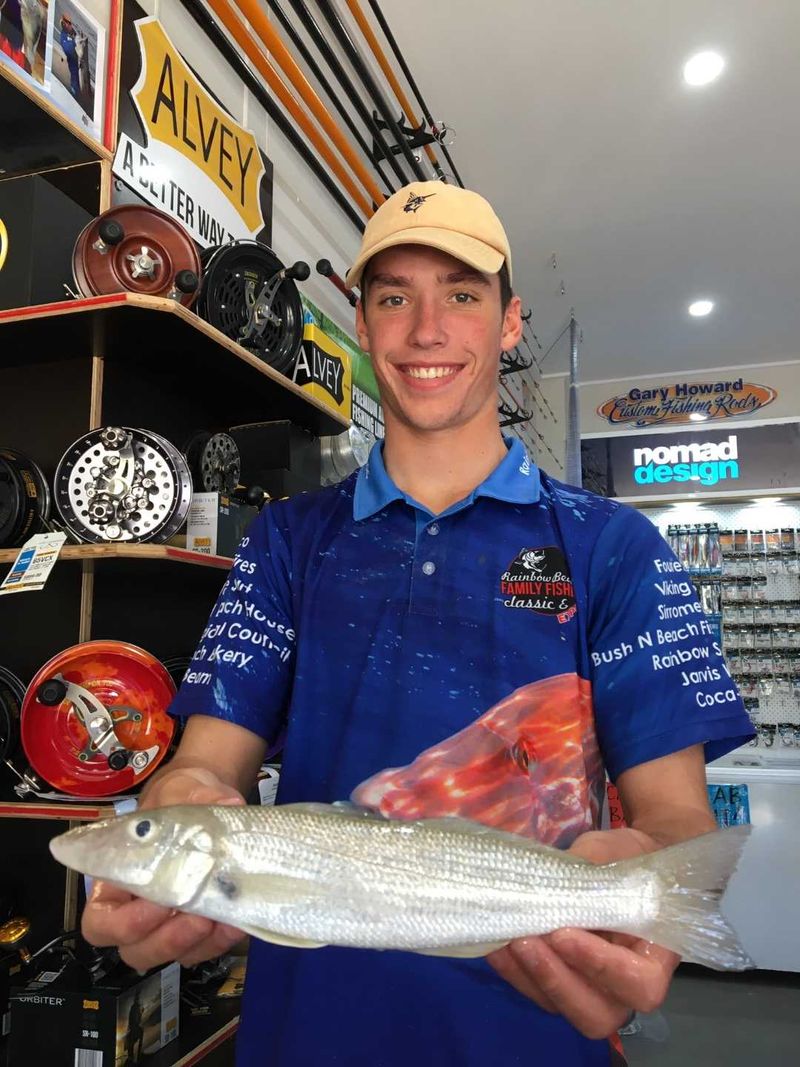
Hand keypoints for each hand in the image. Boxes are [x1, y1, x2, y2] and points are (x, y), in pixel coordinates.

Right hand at [81, 768, 246, 971]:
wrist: (209, 803)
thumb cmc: (179, 800)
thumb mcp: (182, 789)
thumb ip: (198, 796)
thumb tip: (228, 804)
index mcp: (117, 881)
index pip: (101, 923)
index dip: (124, 924)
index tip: (157, 902)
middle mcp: (139, 911)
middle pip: (136, 951)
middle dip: (166, 940)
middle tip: (195, 917)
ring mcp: (171, 924)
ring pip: (173, 956)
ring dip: (195, 944)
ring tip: (218, 919)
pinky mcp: (202, 928)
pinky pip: (206, 949)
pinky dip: (220, 942)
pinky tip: (236, 921)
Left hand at [487, 828, 679, 1039]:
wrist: (613, 863)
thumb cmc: (623, 859)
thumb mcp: (615, 854)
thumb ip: (594, 870)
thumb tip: (559, 879)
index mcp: (655, 957)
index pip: (640, 984)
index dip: (602, 967)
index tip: (564, 934)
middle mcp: (624, 986)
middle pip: (597, 1014)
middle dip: (556, 981)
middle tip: (524, 941)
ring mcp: (588, 988)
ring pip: (559, 1007)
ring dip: (528, 976)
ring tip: (504, 939)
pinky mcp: (556, 981)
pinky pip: (534, 990)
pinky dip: (512, 970)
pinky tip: (493, 944)